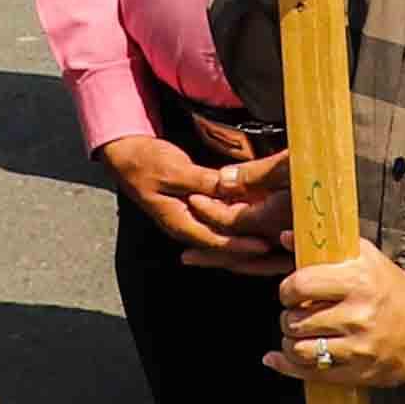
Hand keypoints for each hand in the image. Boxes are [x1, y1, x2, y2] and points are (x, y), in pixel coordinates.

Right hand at [100, 128, 290, 275]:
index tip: (264, 245)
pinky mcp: (197, 206)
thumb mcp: (174, 170)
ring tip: (275, 236)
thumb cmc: (145, 161)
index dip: (240, 245)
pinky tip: (259, 216)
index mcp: (179, 222)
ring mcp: (192, 217)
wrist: (126, 155)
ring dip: (248, 235)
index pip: (215, 241)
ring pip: (224, 232)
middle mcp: (188, 225)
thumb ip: (201, 182)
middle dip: (250, 248)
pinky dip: (239, 218)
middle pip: (224, 244)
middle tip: (279, 249)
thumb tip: (227, 188)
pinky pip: (221, 217)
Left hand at [268, 248, 404, 388]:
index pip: (301, 285)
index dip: (287, 289)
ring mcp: (358, 347)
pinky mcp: (358, 373)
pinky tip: (279, 357)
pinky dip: (288, 366)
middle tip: (297, 313)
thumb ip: (325, 248)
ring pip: (299, 349)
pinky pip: (312, 374)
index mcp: (357, 281)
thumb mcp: (364, 258)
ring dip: (290, 341)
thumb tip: (286, 237)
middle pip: (296, 320)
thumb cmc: (389, 288)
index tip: (290, 291)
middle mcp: (357, 315)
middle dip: (288, 316)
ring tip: (298, 334)